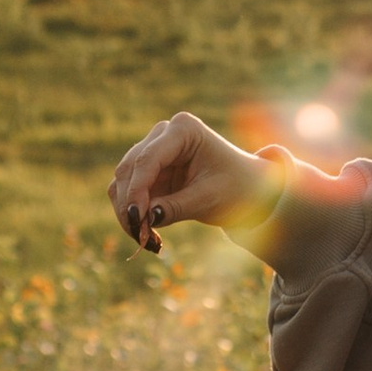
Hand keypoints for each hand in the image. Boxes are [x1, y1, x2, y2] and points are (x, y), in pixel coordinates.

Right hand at [108, 112, 274, 248]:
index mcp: (184, 129)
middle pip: (129, 169)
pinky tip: (146, 235)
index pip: (148, 159)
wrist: (248, 189)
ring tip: (146, 241)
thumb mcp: (209, 198)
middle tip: (141, 238)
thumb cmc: (236, 188)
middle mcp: (163, 134)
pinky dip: (132, 213)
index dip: (137, 190)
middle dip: (130, 205)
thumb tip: (144, 219)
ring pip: (122, 181)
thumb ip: (175, 207)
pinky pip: (128, 191)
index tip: (137, 220)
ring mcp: (153, 149)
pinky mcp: (149, 170)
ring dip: (128, 212)